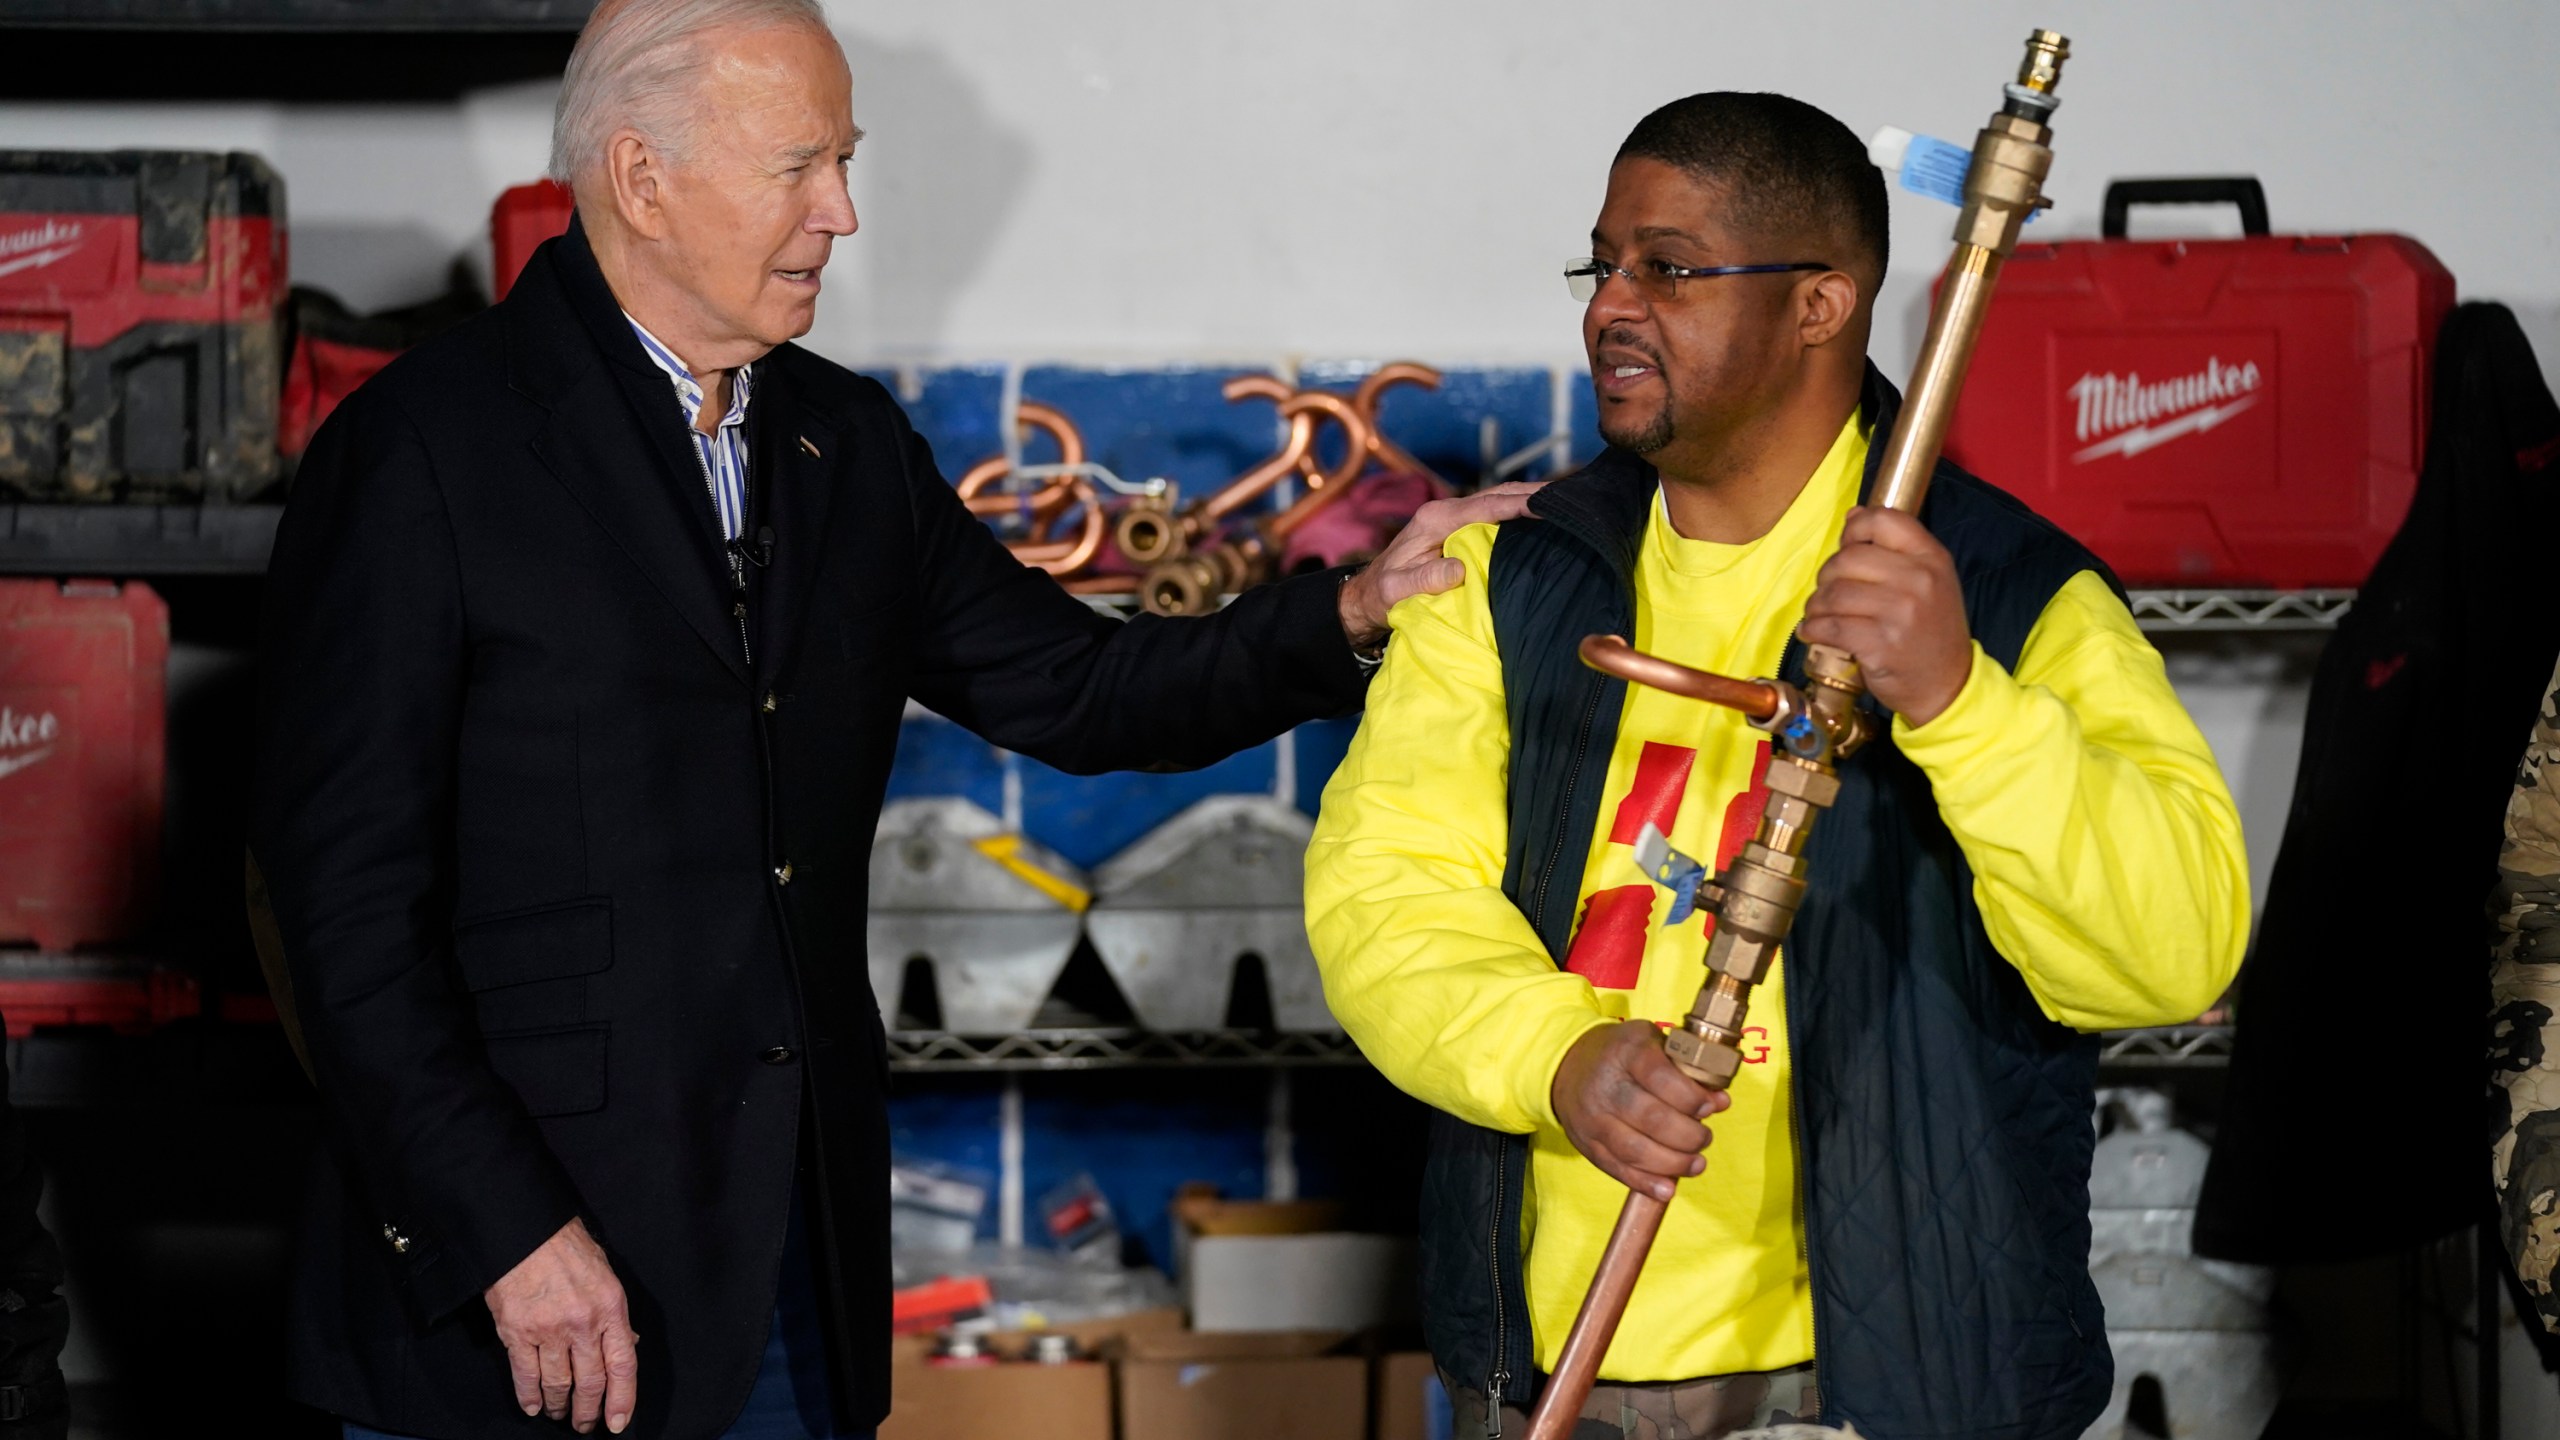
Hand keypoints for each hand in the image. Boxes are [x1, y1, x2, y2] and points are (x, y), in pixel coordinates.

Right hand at [486, 1217, 637, 1433]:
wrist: (525, 1230)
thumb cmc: (566, 1246)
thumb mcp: (605, 1275)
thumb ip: (615, 1314)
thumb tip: (627, 1344)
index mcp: (610, 1308)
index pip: (623, 1365)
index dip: (623, 1399)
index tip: (618, 1421)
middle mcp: (582, 1324)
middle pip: (591, 1383)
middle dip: (589, 1411)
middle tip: (586, 1424)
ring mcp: (549, 1330)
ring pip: (558, 1384)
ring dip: (560, 1407)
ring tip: (560, 1415)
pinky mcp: (518, 1333)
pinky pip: (525, 1375)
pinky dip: (529, 1396)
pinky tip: (534, 1407)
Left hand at [1336, 480, 1547, 649]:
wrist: (1367, 595)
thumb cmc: (1382, 595)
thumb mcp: (1396, 592)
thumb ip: (1424, 579)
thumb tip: (1458, 569)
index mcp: (1435, 519)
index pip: (1486, 506)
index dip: (1519, 504)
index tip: (1550, 504)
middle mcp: (1446, 511)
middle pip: (1498, 494)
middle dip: (1535, 493)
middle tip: (1573, 497)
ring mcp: (1454, 518)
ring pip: (1499, 501)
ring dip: (1531, 499)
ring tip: (1568, 503)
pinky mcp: (1460, 529)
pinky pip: (1495, 516)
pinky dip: (1520, 513)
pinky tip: (1543, 519)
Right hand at [1551, 1021, 1730, 1202]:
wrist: (1568, 1066)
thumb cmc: (1623, 1055)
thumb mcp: (1653, 1044)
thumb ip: (1687, 1070)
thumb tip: (1720, 1101)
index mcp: (1626, 1051)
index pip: (1661, 1077)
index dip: (1691, 1097)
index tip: (1710, 1107)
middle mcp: (1605, 1085)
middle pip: (1651, 1118)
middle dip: (1688, 1136)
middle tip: (1704, 1138)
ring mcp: (1593, 1117)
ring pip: (1635, 1150)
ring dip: (1673, 1163)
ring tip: (1696, 1163)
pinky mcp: (1586, 1143)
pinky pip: (1616, 1169)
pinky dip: (1645, 1183)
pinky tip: (1668, 1189)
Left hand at [1798, 506, 1972, 726]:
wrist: (1948, 685)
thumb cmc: (1931, 631)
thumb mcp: (1930, 581)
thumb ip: (1895, 548)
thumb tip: (1853, 515)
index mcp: (1931, 558)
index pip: (1883, 520)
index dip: (1854, 530)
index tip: (1846, 548)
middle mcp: (1919, 580)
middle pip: (1848, 558)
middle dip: (1827, 576)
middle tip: (1829, 593)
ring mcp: (1901, 612)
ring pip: (1834, 592)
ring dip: (1817, 605)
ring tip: (1820, 615)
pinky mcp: (1881, 644)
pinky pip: (1830, 625)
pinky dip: (1813, 629)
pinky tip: (1814, 632)